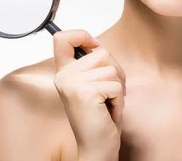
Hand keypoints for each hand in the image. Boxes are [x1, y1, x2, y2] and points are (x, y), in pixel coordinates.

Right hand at [53, 29, 125, 159]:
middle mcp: (64, 76)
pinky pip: (116, 85)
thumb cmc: (98, 118)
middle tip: (108, 94)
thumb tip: (98, 45)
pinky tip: (109, 113)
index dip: (81, 34)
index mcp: (64, 72)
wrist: (96, 147)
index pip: (62, 38)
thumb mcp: (93, 84)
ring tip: (107, 104)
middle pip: (101, 52)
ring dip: (118, 89)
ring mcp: (72, 83)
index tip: (94, 45)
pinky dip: (119, 101)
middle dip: (115, 72)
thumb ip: (92, 64)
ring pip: (112, 69)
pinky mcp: (85, 92)